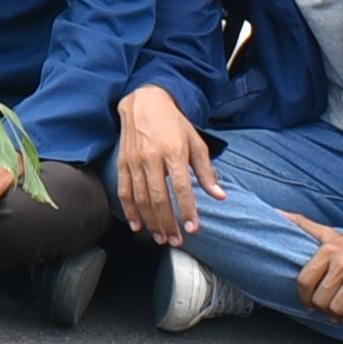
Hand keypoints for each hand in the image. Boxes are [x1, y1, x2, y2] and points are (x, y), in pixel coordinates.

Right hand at [117, 85, 225, 241]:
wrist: (144, 102)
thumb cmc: (174, 123)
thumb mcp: (196, 142)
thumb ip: (206, 171)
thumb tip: (220, 196)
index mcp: (174, 152)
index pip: (181, 187)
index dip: (188, 210)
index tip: (194, 228)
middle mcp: (152, 157)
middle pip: (159, 197)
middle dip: (168, 222)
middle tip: (177, 241)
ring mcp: (134, 161)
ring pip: (140, 198)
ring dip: (151, 221)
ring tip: (161, 238)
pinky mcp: (122, 162)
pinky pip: (124, 190)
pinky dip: (129, 210)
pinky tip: (137, 225)